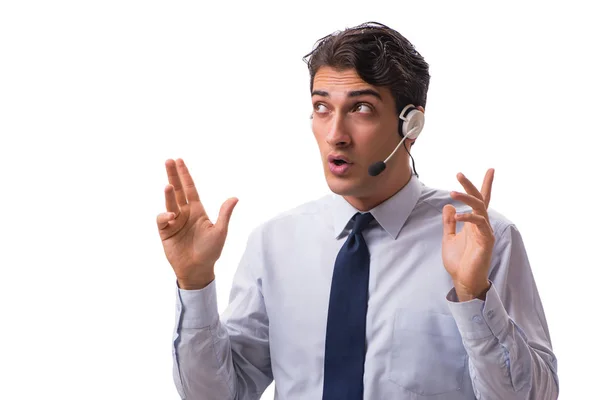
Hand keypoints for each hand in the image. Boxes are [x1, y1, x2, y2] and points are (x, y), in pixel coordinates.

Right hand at [156, 159, 237, 289]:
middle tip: (168, 161)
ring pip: (169, 202)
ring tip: (169, 185)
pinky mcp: (165, 232)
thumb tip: (235, 198)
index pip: (190, 189)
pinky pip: (162, 219)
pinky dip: (164, 215)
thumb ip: (225, 214)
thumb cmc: (210, 251)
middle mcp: (185, 213)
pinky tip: (170, 216)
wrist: (197, 270)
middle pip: (178, 190)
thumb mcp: (220, 231)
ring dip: (169, 193)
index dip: (185, 175)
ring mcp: (174, 222)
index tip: (179, 160)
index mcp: (197, 211)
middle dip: (173, 175)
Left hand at [442, 169, 494, 300]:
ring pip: (480, 208)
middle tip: (459, 174)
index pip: (481, 200)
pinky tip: (457, 215)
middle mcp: (482, 225)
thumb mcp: (449, 238)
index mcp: (474, 223)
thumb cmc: (459, 262)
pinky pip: (479, 224)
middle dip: (471, 185)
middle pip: (480, 199)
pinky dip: (468, 217)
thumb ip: (449, 222)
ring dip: (466, 198)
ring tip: (452, 192)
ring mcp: (485, 232)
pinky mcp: (486, 241)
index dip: (484, 185)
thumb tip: (448, 206)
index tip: (490, 169)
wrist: (463, 280)